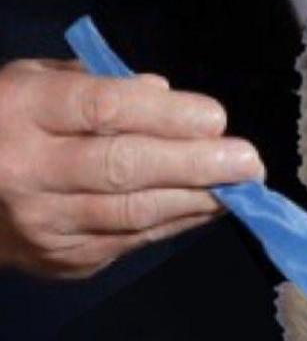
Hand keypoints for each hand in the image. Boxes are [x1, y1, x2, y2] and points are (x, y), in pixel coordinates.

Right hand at [0, 58, 264, 278]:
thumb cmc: (10, 123)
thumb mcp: (37, 81)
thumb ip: (101, 84)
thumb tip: (163, 93)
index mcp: (22, 112)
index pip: (102, 111)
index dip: (166, 116)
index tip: (216, 118)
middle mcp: (26, 170)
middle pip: (123, 167)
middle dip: (195, 165)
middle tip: (248, 161)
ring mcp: (41, 223)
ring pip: (132, 213)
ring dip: (197, 199)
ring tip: (241, 186)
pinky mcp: (59, 259)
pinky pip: (131, 240)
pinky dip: (175, 221)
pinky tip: (206, 205)